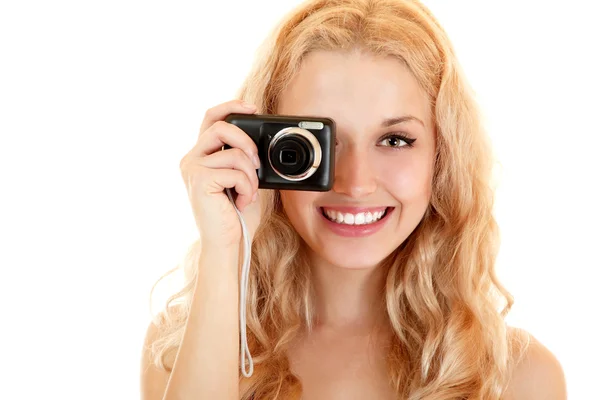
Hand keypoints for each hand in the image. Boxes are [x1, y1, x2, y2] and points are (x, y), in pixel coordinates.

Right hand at [179, 100, 263, 249]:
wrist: (228, 243)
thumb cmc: (237, 215)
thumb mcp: (244, 179)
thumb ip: (244, 158)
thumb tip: (259, 142)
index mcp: (201, 155)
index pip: (211, 118)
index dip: (231, 107)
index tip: (252, 108)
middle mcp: (192, 159)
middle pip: (221, 126)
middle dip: (247, 142)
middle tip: (257, 164)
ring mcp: (193, 169)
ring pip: (234, 153)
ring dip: (251, 175)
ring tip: (248, 192)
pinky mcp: (200, 181)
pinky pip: (236, 172)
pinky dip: (248, 188)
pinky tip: (243, 201)